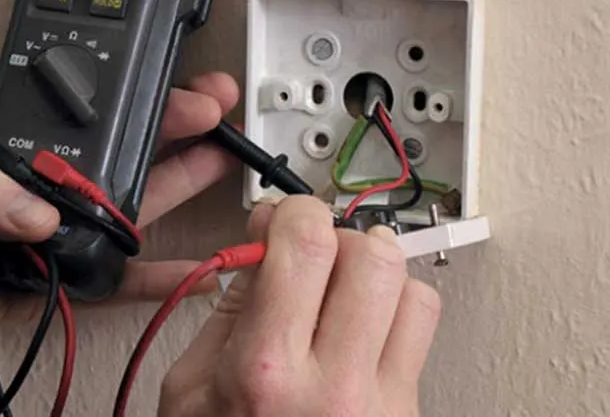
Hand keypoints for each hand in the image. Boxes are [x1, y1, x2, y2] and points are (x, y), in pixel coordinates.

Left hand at [0, 72, 238, 403]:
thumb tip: (36, 212)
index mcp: (4, 145)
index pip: (79, 118)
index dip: (127, 101)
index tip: (169, 87)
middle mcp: (30, 190)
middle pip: (116, 157)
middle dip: (170, 132)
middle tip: (215, 114)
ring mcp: (41, 240)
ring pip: (122, 212)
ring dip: (173, 188)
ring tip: (217, 162)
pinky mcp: (42, 290)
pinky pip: (103, 282)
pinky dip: (145, 277)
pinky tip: (183, 265)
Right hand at [159, 196, 440, 416]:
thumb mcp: (188, 391)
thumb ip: (229, 311)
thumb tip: (264, 248)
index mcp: (266, 373)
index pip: (306, 241)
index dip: (291, 212)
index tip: (278, 221)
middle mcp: (335, 389)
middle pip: (373, 255)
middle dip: (338, 238)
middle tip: (312, 256)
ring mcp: (382, 409)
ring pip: (413, 291)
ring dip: (376, 277)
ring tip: (341, 296)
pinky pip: (420, 337)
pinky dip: (392, 319)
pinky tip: (356, 336)